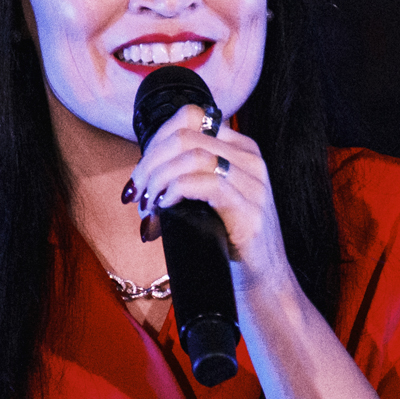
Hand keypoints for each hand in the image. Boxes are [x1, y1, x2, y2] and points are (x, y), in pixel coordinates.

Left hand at [129, 105, 292, 296]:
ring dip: (159, 178)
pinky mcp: (249, 210)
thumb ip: (187, 177)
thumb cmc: (229, 241)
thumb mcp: (210, 199)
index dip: (156, 139)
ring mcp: (253, 183)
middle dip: (150, 163)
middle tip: (137, 193)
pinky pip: (206, 183)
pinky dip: (176, 191)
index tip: (141, 174)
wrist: (262, 281)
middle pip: (185, 135)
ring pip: (192, 155)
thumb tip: (142, 178)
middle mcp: (250, 160)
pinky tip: (166, 207)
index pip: (191, 117)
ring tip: (149, 204)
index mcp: (241, 149)